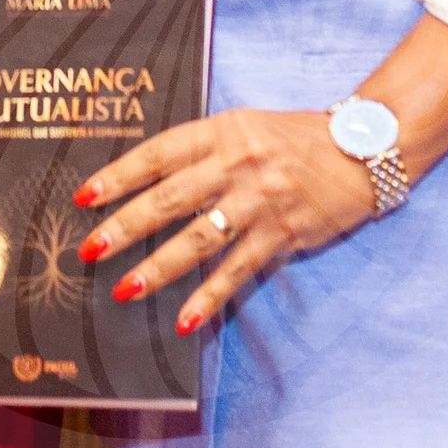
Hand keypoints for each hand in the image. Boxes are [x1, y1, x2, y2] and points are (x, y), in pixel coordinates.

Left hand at [74, 108, 374, 333]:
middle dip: (125, 226)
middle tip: (89, 249)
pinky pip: (238, 271)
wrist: (363, 150)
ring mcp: (258, 203)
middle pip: (169, 199)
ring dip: (159, 268)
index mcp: (220, 132)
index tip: (83, 196)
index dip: (117, 175)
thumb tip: (148, 178)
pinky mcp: (282, 236)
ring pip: (198, 239)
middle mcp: (235, 166)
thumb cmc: (293, 137)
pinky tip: (184, 320)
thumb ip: (201, 149)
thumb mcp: (242, 126)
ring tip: (125, 289)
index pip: (157, 154)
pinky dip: (209, 297)